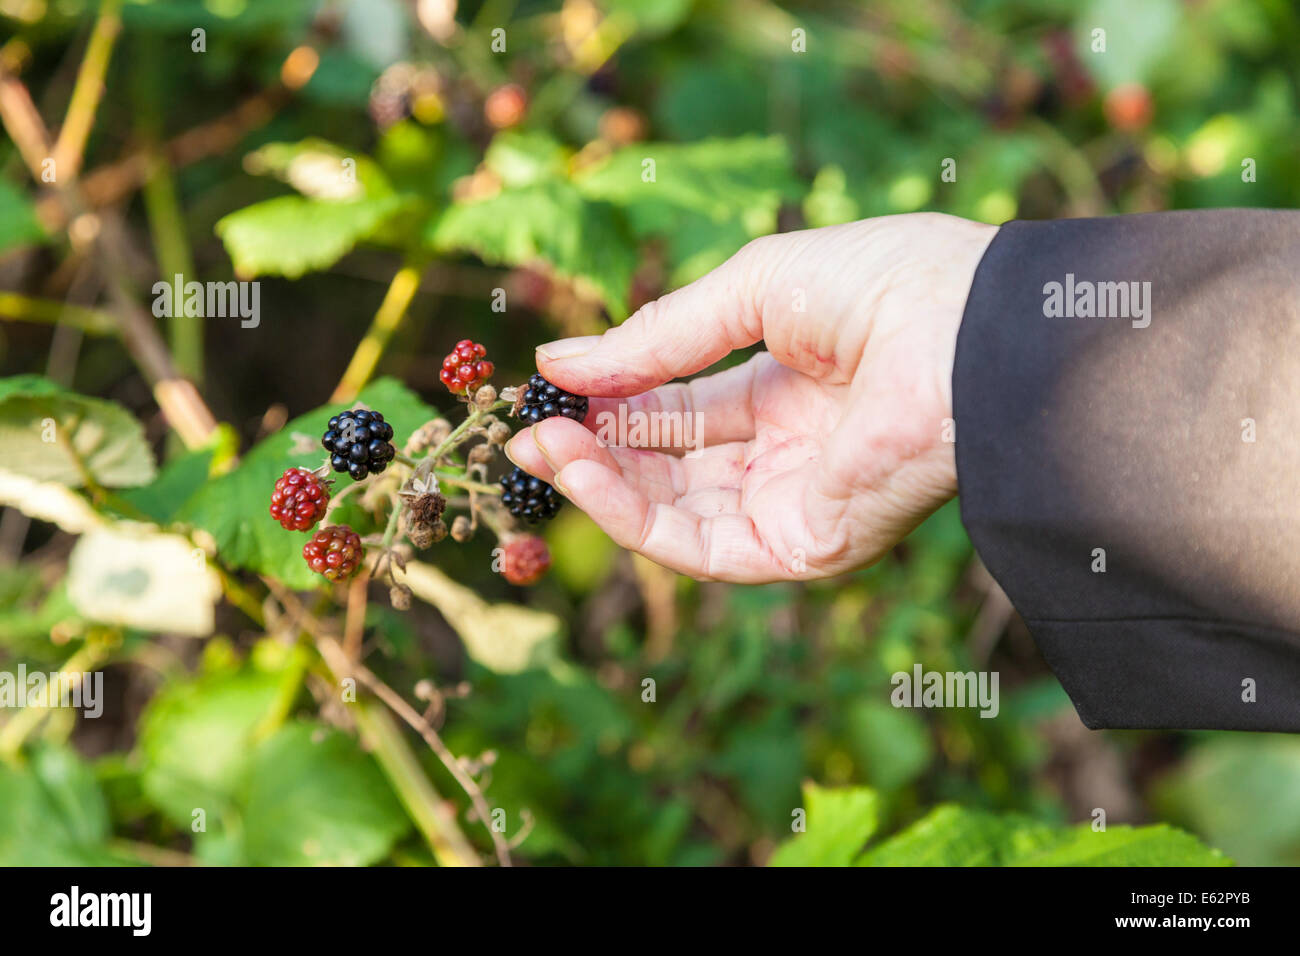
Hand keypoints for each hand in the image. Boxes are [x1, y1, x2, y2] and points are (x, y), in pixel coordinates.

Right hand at [504, 212, 996, 581]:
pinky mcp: (805, 547)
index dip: (614, 401)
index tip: (548, 387)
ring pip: (675, 514)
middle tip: (528, 428)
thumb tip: (559, 361)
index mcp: (788, 388)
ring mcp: (797, 504)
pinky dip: (634, 516)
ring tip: (540, 444)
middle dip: (597, 448)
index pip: (681, 410)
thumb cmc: (879, 286)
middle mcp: (790, 452)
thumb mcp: (746, 293)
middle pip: (671, 467)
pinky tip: (582, 473)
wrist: (967, 328)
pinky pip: (702, 547)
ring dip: (600, 482)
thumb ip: (655, 339)